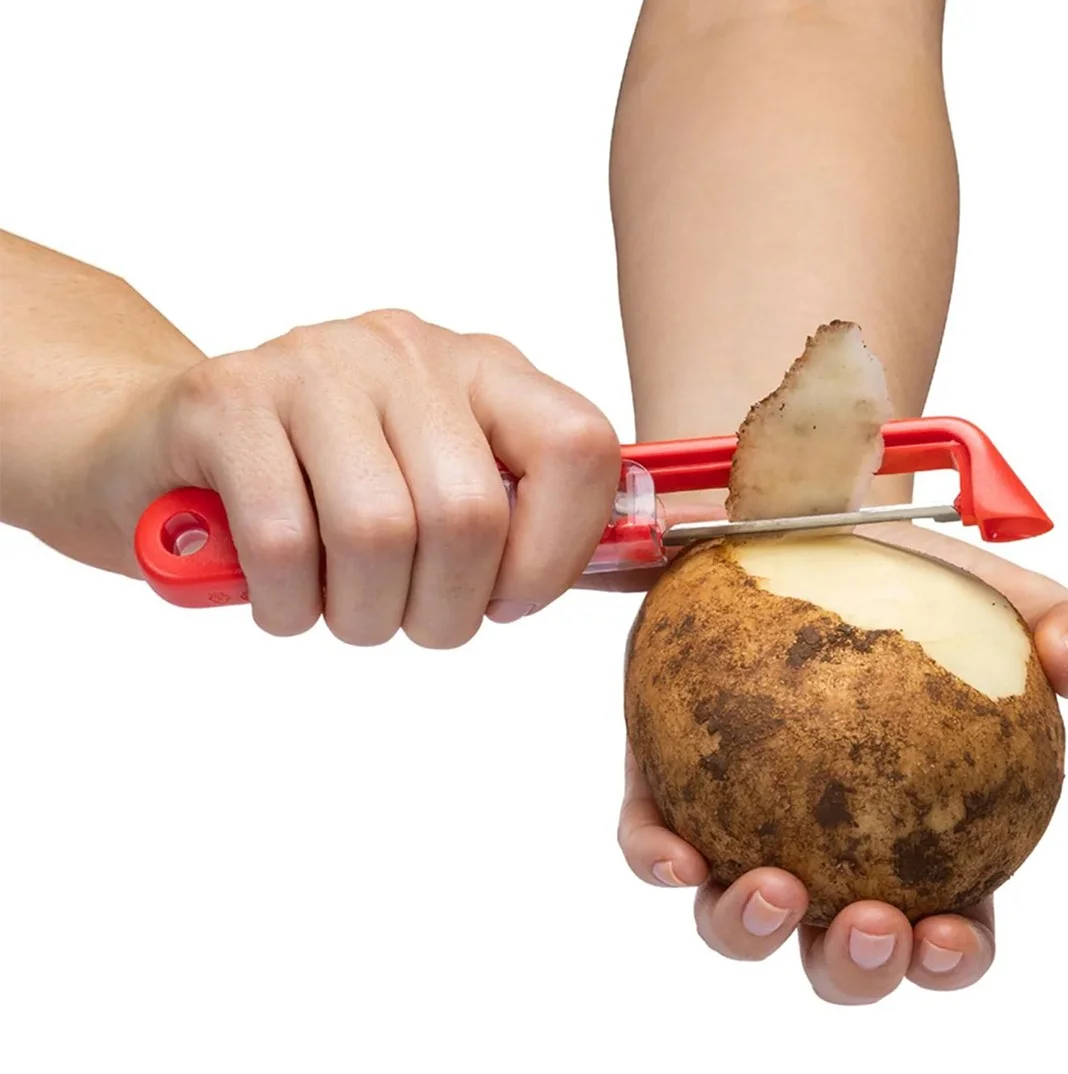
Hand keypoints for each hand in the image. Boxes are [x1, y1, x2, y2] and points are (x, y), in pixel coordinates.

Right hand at [99, 309, 620, 645]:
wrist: (167, 449)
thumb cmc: (325, 489)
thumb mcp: (439, 488)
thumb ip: (527, 521)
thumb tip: (635, 567)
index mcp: (482, 367)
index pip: (576, 447)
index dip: (557, 551)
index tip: (510, 600)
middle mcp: (406, 351)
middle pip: (469, 514)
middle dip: (443, 611)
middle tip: (408, 619)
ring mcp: (312, 364)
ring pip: (378, 534)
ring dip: (363, 614)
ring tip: (342, 606)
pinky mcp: (224, 399)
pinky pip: (284, 543)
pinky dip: (289, 606)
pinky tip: (282, 595)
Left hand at [615, 519, 1067, 1002]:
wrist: (797, 529)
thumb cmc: (905, 578)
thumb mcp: (996, 595)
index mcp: (915, 840)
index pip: (944, 928)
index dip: (950, 957)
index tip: (949, 931)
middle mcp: (824, 849)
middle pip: (836, 949)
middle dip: (856, 969)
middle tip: (874, 924)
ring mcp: (738, 824)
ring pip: (733, 917)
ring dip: (748, 929)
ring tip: (773, 889)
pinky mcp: (663, 785)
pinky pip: (651, 840)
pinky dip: (658, 857)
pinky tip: (672, 850)